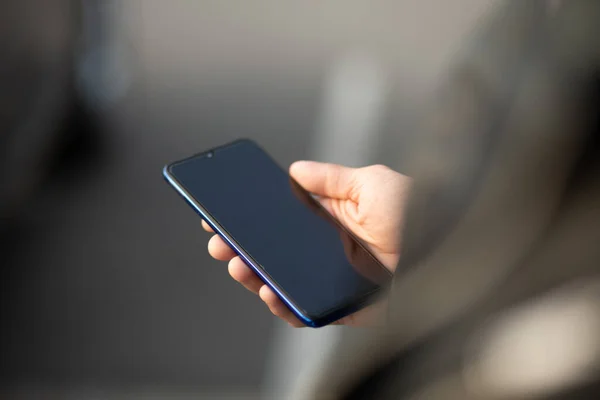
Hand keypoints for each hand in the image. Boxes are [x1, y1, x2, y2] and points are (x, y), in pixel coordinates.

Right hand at [204, 161, 409, 326]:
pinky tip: (269, 291)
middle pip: (276, 254)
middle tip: (219, 240)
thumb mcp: (373, 183)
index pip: (283, 222)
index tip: (225, 214)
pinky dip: (283, 306)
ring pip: (283, 283)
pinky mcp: (344, 308)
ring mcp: (334, 281)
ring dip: (254, 277)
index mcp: (333, 221)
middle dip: (242, 248)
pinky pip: (307, 312)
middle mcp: (329, 252)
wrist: (452, 254)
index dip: (253, 220)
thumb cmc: (421, 214)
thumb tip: (296, 170)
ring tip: (237, 263)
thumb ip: (333, 179)